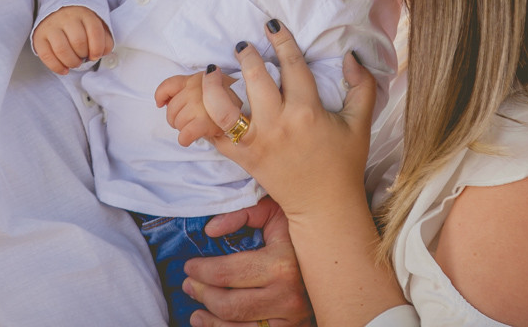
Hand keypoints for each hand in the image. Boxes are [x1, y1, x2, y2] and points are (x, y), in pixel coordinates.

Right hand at [31, 6, 112, 74]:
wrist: (57, 13)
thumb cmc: (80, 25)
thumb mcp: (96, 27)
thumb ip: (105, 39)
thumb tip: (104, 52)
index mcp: (84, 14)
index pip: (95, 30)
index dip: (97, 47)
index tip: (96, 55)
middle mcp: (66, 18)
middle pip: (78, 41)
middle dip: (84, 55)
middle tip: (84, 57)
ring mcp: (51, 27)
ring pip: (62, 49)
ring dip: (71, 62)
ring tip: (75, 63)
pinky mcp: (39, 37)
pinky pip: (46, 55)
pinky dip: (57, 67)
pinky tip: (64, 70)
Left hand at [154, 69, 238, 146]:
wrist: (254, 109)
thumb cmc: (233, 100)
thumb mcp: (212, 85)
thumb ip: (191, 89)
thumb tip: (164, 103)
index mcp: (197, 78)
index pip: (170, 84)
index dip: (161, 95)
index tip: (160, 103)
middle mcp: (196, 88)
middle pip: (172, 109)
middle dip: (177, 119)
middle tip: (191, 121)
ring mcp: (200, 104)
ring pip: (177, 122)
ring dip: (184, 129)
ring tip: (198, 127)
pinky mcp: (204, 122)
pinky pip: (185, 134)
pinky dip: (185, 139)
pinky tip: (191, 138)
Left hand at [183, 197, 312, 326]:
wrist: (338, 258)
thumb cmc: (300, 231)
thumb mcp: (275, 213)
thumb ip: (243, 214)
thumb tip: (210, 230)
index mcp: (282, 264)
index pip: (228, 273)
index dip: (202, 270)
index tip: (189, 266)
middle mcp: (289, 296)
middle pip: (230, 305)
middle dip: (202, 295)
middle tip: (188, 285)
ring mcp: (293, 319)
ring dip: (211, 323)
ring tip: (196, 313)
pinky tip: (214, 326)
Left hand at [201, 21, 375, 220]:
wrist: (324, 205)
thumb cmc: (344, 163)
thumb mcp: (361, 123)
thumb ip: (362, 86)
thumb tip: (350, 56)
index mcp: (307, 111)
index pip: (292, 64)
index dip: (281, 39)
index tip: (271, 24)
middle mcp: (279, 124)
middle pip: (255, 78)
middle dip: (246, 55)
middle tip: (243, 46)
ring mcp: (257, 142)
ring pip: (224, 108)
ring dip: (214, 85)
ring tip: (214, 72)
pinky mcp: (243, 159)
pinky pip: (216, 136)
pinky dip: (205, 120)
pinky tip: (206, 104)